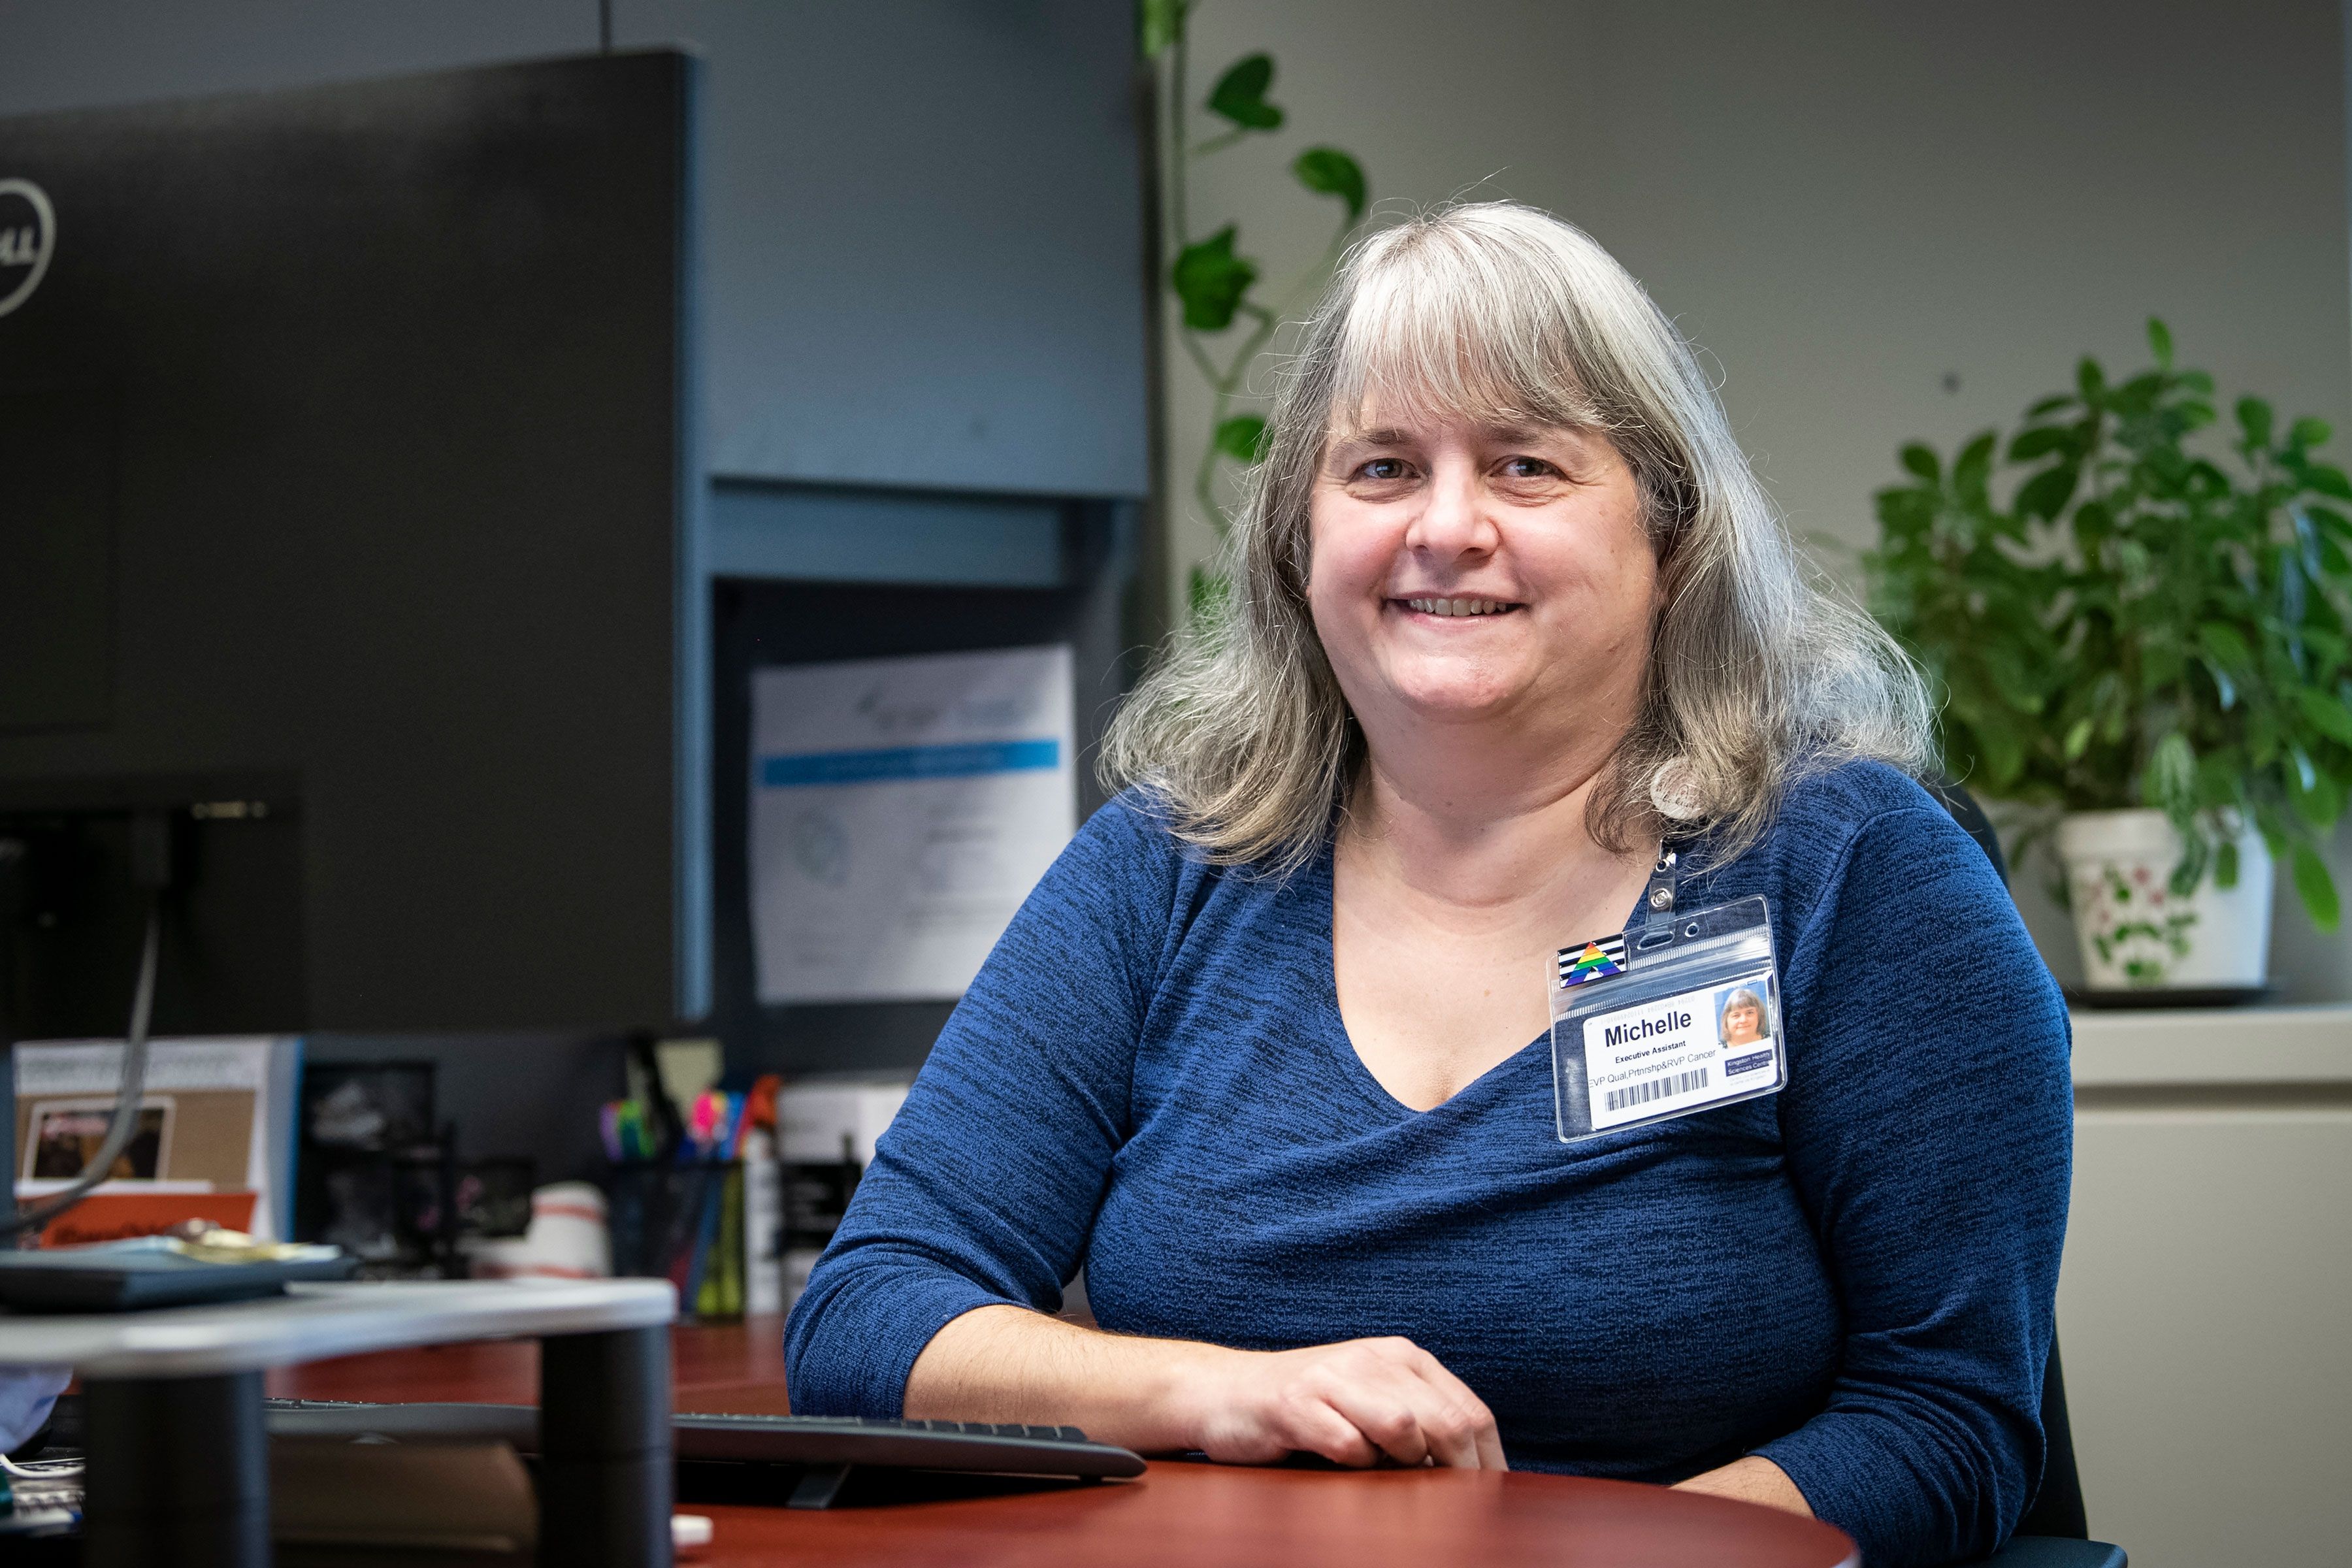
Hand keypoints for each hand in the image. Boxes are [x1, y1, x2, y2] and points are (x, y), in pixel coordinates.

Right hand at [1184, 1336, 1506, 1469]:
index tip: (1486, 1500)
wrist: (1223, 1391)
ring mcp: (1332, 1377)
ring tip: (1384, 1473)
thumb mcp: (1372, 1401)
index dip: (1487, 1463)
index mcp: (1401, 1357)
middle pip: (1446, 1422)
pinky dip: (1355, 1466)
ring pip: (1403, 1428)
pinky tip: (1341, 1465)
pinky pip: (1348, 1446)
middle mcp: (1373, 1359)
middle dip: (1457, 1473)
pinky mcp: (1295, 1403)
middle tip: (1449, 1507)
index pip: (1470, 1412)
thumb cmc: (1308, 1407)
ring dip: (1403, 1464)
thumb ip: (1420, 1423)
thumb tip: (1474, 1473)